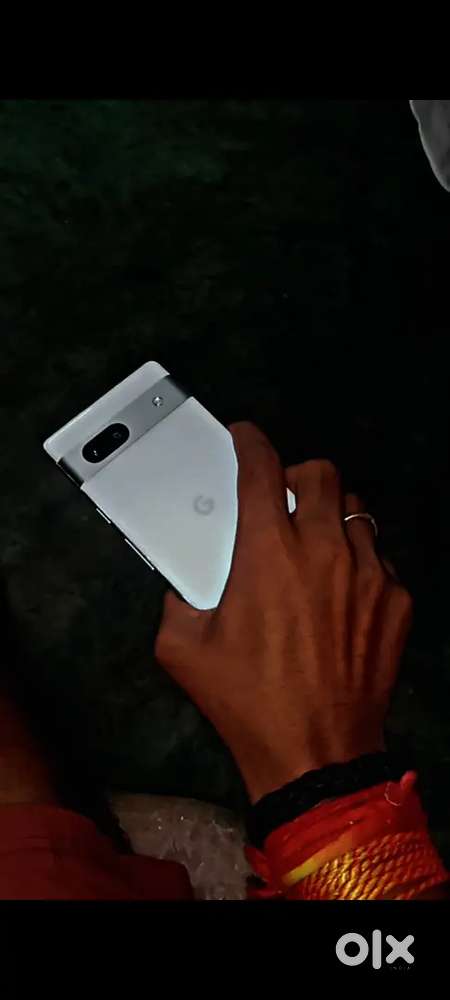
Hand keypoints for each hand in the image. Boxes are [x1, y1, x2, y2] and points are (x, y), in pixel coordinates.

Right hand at [155, 422, 412, 803]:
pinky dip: (358, 561)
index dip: (249, 442)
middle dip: (298, 473)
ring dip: (331, 515)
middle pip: (322, 472)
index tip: (244, 436)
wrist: (315, 752)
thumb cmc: (247, 701)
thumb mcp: (183, 649)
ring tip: (314, 544)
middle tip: (283, 496)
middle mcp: (323, 551)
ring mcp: (368, 574)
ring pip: (356, 510)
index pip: (261, 469)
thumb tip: (188, 580)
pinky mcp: (397, 601)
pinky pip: (379, 557)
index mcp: (268, 552)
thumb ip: (179, 598)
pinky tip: (341, 592)